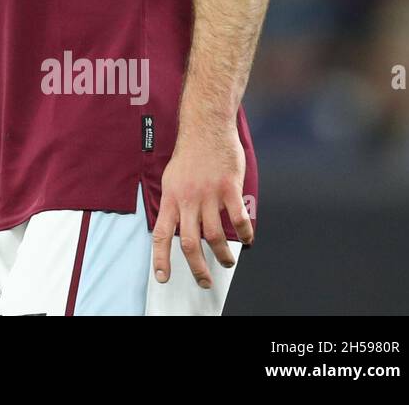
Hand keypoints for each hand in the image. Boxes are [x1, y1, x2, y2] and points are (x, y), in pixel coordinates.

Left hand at [152, 126, 253, 287]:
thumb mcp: (172, 178)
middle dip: (197, 267)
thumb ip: (176, 204)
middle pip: (189, 242)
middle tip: (205, 281)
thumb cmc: (190, 154)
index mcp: (171, 197)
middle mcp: (187, 198)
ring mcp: (208, 194)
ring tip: (226, 261)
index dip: (161, 258)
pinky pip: (238, 218)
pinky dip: (245, 233)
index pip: (161, 234)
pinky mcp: (229, 188)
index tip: (163, 277)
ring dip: (222, 254)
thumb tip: (178, 228)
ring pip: (214, 235)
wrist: (205, 127)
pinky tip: (248, 239)